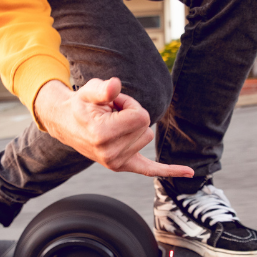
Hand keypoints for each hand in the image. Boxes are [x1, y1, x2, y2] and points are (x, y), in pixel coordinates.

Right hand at [34, 78, 193, 177]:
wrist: (67, 124)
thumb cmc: (82, 105)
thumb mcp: (89, 91)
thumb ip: (103, 88)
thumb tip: (115, 85)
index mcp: (103, 135)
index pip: (141, 116)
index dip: (130, 104)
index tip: (114, 103)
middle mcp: (110, 153)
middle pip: (145, 126)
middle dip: (131, 114)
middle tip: (111, 113)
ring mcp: (116, 162)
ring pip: (146, 137)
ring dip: (133, 126)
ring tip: (112, 123)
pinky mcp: (122, 166)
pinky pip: (150, 169)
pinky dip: (169, 170)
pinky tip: (189, 171)